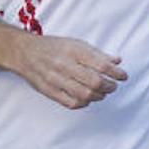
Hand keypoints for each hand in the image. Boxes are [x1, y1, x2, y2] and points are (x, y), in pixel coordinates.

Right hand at [13, 34, 127, 108]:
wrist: (24, 52)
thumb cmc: (53, 47)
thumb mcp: (77, 44)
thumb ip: (98, 54)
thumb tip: (117, 61)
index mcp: (74, 51)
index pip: (101, 65)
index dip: (116, 73)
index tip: (123, 76)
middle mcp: (64, 65)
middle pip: (94, 82)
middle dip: (109, 86)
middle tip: (113, 86)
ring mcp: (55, 79)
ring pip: (84, 94)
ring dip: (98, 96)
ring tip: (102, 93)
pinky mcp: (49, 91)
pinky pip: (71, 103)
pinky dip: (83, 103)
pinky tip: (87, 99)